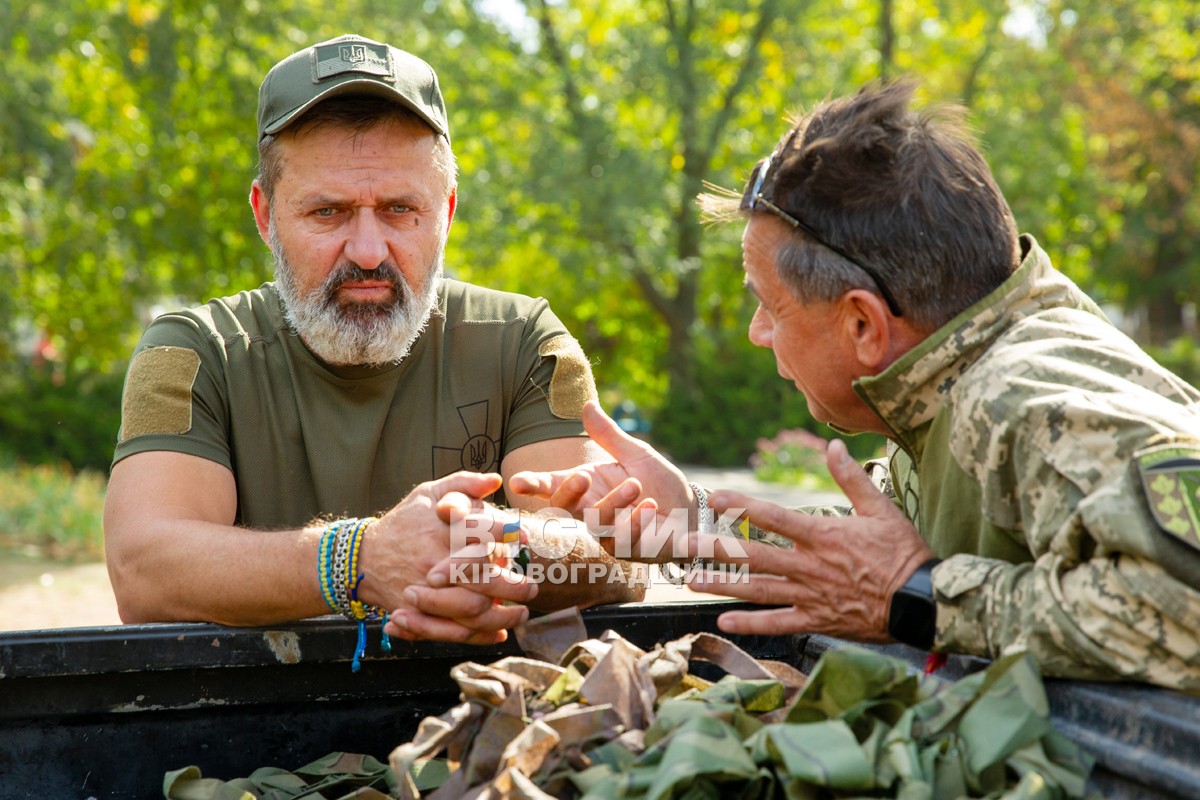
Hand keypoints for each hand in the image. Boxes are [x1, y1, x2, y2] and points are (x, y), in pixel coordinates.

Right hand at [357, 471, 536, 644]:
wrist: (364, 558)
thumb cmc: (405, 522)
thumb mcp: (429, 493)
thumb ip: (464, 483)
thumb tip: (496, 480)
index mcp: (440, 531)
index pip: (482, 532)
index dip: (508, 534)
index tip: (526, 539)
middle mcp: (434, 562)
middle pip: (482, 578)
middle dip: (513, 585)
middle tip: (532, 588)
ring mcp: (426, 592)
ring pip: (472, 610)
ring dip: (503, 616)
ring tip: (522, 612)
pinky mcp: (419, 615)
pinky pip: (453, 631)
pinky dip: (480, 636)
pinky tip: (500, 633)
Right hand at [509, 400, 689, 537]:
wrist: (690, 510)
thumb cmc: (658, 482)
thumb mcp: (636, 454)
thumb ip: (610, 435)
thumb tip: (587, 405)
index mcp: (586, 487)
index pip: (552, 486)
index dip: (533, 484)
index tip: (514, 481)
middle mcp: (590, 511)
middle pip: (564, 509)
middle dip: (568, 494)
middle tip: (582, 477)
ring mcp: (607, 534)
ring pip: (596, 523)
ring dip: (614, 503)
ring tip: (636, 485)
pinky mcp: (629, 550)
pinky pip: (622, 541)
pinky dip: (635, 523)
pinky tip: (649, 507)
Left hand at [688, 439, 933, 641]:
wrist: (922, 602)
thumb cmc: (903, 553)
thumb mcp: (881, 509)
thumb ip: (851, 478)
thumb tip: (833, 445)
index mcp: (823, 535)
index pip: (774, 517)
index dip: (743, 506)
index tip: (715, 498)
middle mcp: (809, 565)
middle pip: (755, 555)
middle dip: (717, 550)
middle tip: (685, 546)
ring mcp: (810, 595)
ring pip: (759, 589)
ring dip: (723, 585)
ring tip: (691, 581)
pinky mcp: (817, 619)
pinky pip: (778, 622)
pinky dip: (751, 623)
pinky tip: (724, 620)